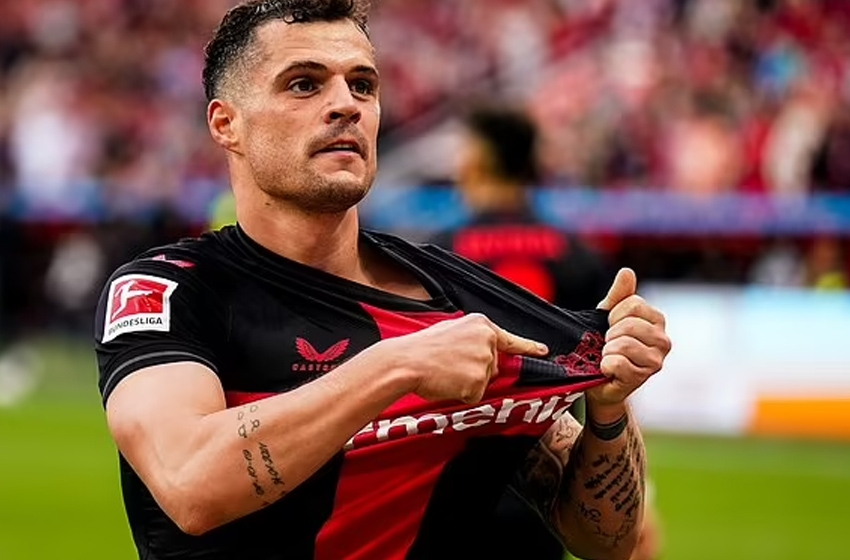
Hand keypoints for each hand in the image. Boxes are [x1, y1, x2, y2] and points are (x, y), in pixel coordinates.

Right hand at [388, 314, 548, 403]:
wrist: (405, 362)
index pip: (510, 338)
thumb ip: (472, 339)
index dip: (528, 346)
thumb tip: (483, 354)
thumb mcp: (450, 331)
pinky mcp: (479, 381)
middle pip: (493, 365)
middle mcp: (487, 340)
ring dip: (467, 383)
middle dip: (475, 371)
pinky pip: (475, 395)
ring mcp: (485, 361)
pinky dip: (462, 394)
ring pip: (484, 381)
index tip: (543, 351)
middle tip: (448, 366)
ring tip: (444, 372)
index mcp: (480, 324)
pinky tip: (447, 383)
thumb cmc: (420, 349)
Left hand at [587, 268, 671, 408]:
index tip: (611, 326)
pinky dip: (605, 365)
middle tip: (609, 344)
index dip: (614, 315)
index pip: (633, 304)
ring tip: (609, 356)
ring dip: (607, 350)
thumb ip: (619, 295)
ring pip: (623, 344)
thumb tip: (627, 271)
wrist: (600, 379)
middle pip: (629, 325)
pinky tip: (609, 369)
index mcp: (657, 320)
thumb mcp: (609, 316)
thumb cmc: (608, 344)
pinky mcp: (642, 378)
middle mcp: (663, 340)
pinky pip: (616, 362)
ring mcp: (655, 361)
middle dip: (610, 334)